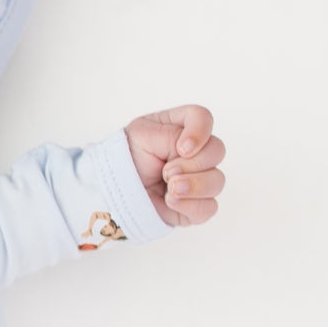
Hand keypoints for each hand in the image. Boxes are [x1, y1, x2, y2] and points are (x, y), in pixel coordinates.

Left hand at [122, 104, 223, 227]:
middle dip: (191, 164)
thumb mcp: (142, 135)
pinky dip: (190, 206)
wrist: (110, 192)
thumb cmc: (124, 159)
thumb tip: (192, 153)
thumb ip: (173, 134)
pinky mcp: (195, 206)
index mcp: (182, 129)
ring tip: (169, 188)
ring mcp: (198, 179)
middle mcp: (196, 153)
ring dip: (193, 185)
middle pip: (217, 151)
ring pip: (217, 181)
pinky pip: (209, 208)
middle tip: (166, 172)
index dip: (199, 132)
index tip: (181, 148)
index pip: (204, 118)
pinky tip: (170, 202)